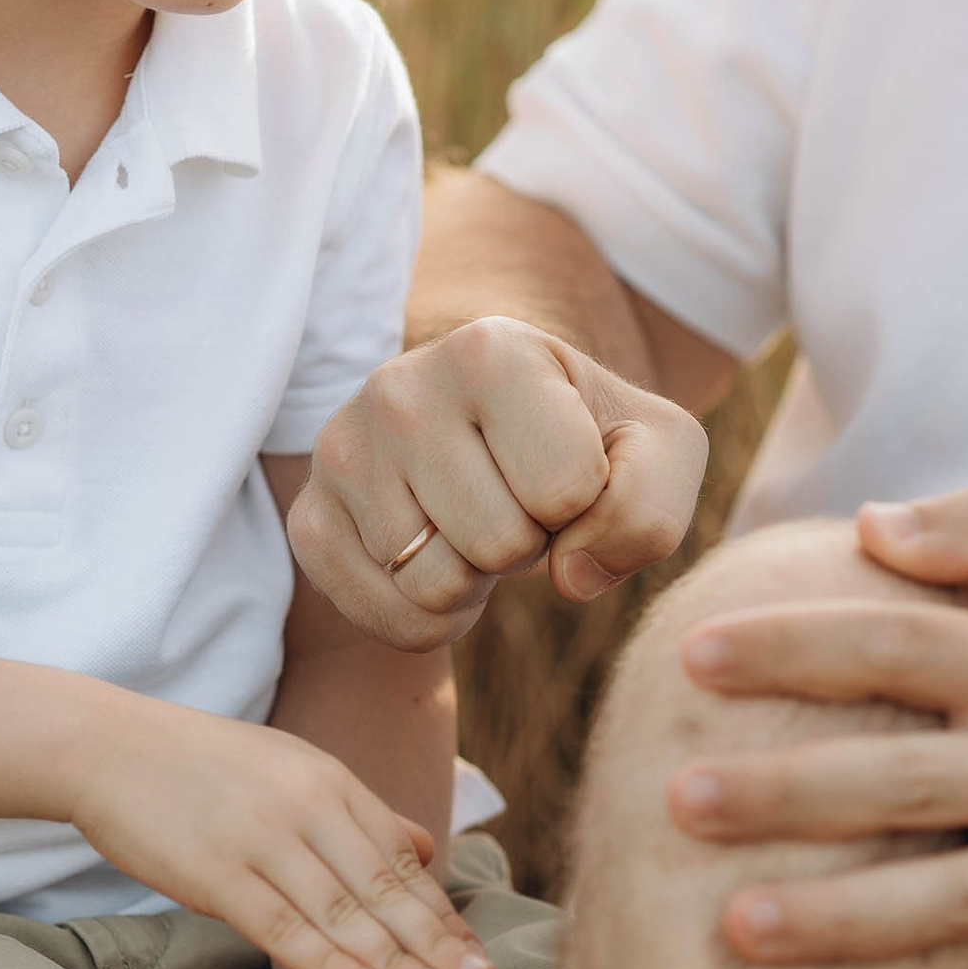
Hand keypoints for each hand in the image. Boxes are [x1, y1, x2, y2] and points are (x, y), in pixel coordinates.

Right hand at [78, 702, 492, 968]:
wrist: (106, 746)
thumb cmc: (200, 766)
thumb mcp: (292, 769)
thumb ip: (360, 813)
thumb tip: (427, 847)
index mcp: (330, 782)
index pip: (400, 859)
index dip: (440, 912)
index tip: (478, 955)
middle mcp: (308, 807)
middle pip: (383, 887)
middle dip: (436, 940)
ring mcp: (263, 839)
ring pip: (342, 911)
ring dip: (396, 959)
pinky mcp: (217, 872)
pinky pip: (282, 925)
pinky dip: (327, 961)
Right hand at [289, 316, 709, 651]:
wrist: (494, 443)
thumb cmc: (588, 443)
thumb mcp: (658, 452)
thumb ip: (651, 507)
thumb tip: (572, 574)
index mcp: (491, 349)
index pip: (566, 487)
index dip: (586, 505)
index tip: (567, 472)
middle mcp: (399, 387)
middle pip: (498, 544)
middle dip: (528, 547)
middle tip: (516, 505)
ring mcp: (341, 451)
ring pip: (434, 585)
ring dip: (476, 581)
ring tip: (474, 526)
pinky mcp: (309, 518)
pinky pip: (386, 619)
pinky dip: (429, 617)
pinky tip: (436, 557)